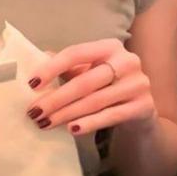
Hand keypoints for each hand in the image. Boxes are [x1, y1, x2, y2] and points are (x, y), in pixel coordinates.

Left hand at [25, 39, 156, 135]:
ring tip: (46, 122)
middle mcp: (127, 61)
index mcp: (109, 46)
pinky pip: (110, 116)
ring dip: (66, 114)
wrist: (142, 107)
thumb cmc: (107, 84)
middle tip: (34, 111)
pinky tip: (72, 129)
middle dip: (56, 98)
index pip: (75, 54)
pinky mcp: (144, 106)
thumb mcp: (90, 69)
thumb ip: (68, 64)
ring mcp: (138, 84)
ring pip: (94, 101)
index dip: (52, 68)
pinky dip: (89, 123)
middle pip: (84, 81)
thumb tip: (37, 59)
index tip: (32, 84)